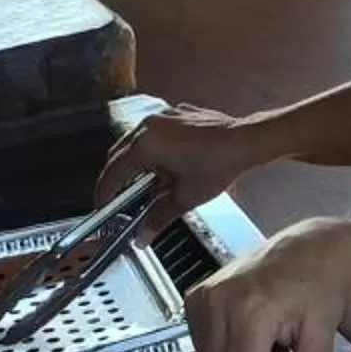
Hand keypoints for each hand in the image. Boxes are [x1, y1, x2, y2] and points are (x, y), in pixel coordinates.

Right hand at [98, 103, 267, 213]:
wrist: (247, 140)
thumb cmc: (218, 166)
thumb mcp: (186, 198)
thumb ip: (159, 217)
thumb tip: (142, 238)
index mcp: (144, 145)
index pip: (114, 172)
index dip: (105, 192)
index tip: (103, 206)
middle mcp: (148, 125)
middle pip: (120, 154)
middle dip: (118, 178)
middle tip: (120, 199)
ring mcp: (162, 116)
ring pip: (136, 141)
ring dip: (135, 163)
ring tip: (144, 185)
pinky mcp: (177, 114)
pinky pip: (154, 132)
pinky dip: (152, 149)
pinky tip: (165, 165)